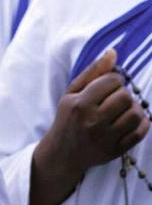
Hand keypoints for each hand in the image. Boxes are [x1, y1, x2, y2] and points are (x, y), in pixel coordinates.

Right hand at [31, 49, 149, 204]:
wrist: (63, 153)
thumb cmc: (68, 118)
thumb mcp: (72, 93)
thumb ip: (93, 72)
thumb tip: (113, 52)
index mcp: (79, 104)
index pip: (112, 81)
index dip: (114, 80)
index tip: (108, 86)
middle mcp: (92, 121)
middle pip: (126, 97)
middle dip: (124, 94)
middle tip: (114, 98)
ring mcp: (105, 138)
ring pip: (136, 115)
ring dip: (134, 109)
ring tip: (123, 110)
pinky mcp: (115, 151)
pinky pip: (140, 133)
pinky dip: (141, 124)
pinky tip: (130, 121)